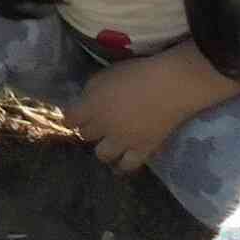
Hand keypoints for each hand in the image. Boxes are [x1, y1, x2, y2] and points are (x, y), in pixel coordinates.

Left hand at [64, 53, 223, 174]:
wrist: (169, 86)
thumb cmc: (136, 73)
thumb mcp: (105, 76)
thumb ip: (91, 92)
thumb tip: (85, 102)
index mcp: (91, 106)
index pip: (69, 119)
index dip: (71, 117)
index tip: (74, 115)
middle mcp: (103, 127)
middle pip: (86, 135)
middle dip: (89, 129)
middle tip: (96, 125)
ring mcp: (122, 141)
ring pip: (102, 155)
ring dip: (103, 148)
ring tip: (109, 144)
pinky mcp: (142, 150)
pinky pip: (127, 165)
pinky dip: (122, 164)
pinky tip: (121, 162)